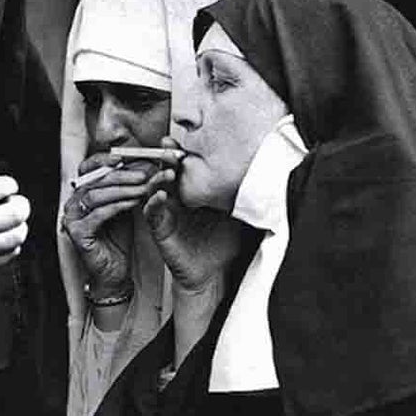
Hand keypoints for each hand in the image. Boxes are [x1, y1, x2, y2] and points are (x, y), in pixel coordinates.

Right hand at [0, 173, 29, 297]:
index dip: (10, 185)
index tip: (10, 187)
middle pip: (15, 212)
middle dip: (22, 205)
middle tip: (18, 204)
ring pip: (17, 235)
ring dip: (20, 227)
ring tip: (15, 224)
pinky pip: (8, 254)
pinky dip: (12, 245)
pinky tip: (4, 241)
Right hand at [59, 146, 180, 302]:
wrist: (114, 271)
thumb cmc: (118, 238)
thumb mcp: (124, 205)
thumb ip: (127, 186)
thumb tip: (144, 162)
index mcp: (81, 192)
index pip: (89, 168)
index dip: (106, 159)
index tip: (128, 156)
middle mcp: (72, 202)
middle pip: (96, 180)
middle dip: (123, 174)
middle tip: (145, 172)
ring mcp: (72, 217)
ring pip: (96, 194)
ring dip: (123, 189)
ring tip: (143, 186)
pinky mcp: (76, 233)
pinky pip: (98, 214)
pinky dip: (117, 206)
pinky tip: (134, 203)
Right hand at [142, 140, 242, 292]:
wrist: (213, 273)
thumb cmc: (222, 245)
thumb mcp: (236, 214)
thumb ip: (242, 197)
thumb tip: (264, 177)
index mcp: (193, 193)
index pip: (184, 167)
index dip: (182, 153)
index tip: (185, 142)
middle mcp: (176, 200)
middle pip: (166, 172)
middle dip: (166, 159)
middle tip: (171, 150)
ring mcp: (166, 213)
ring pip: (154, 189)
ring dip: (159, 178)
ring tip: (169, 173)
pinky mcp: (159, 229)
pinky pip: (151, 212)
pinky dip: (153, 203)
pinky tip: (161, 196)